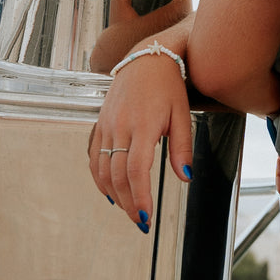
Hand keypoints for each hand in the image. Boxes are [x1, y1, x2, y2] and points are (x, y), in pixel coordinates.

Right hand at [88, 45, 192, 229]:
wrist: (147, 59)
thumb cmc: (168, 86)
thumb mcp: (182, 115)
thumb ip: (182, 149)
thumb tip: (186, 178)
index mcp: (143, 125)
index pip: (136, 170)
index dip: (140, 196)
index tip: (147, 215)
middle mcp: (120, 126)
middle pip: (117, 175)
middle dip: (129, 203)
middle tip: (141, 221)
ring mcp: (106, 125)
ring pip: (102, 169)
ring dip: (113, 194)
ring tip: (129, 209)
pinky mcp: (100, 124)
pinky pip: (94, 156)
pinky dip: (99, 177)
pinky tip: (110, 191)